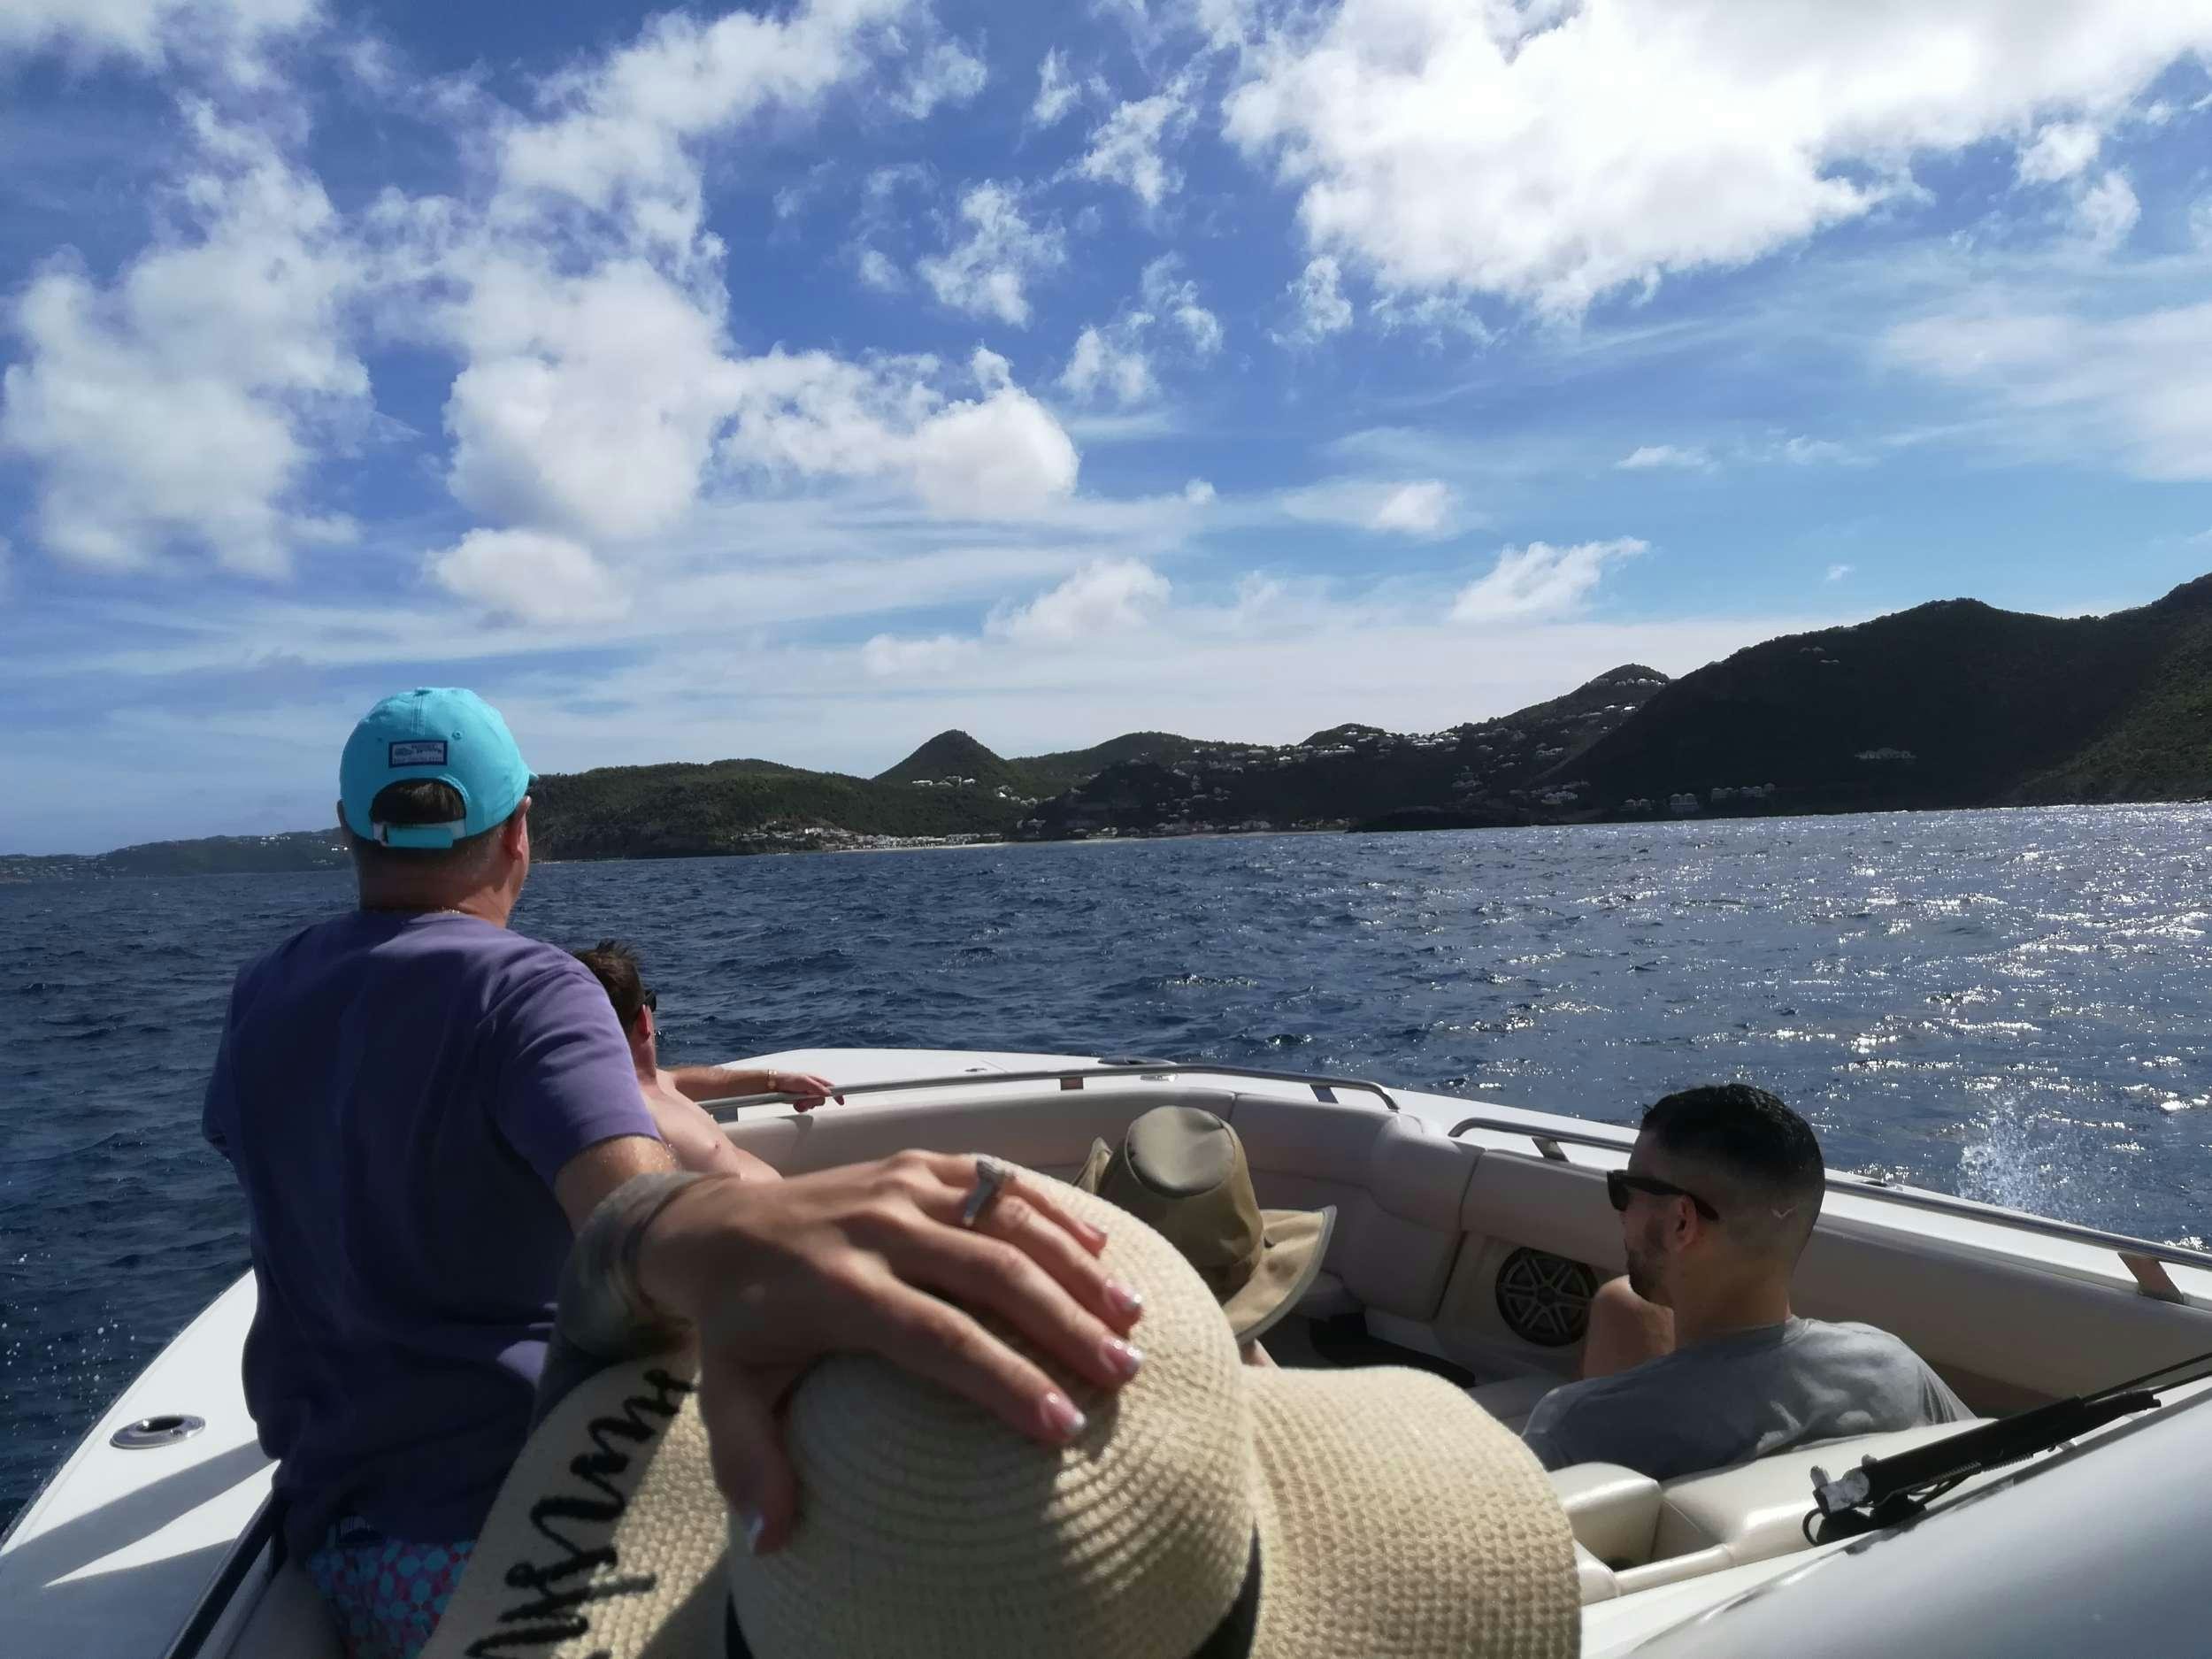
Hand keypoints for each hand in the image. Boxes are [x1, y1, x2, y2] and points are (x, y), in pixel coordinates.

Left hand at [635, 1151, 1145, 1552]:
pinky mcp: (918, 1163)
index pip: (939, 1337)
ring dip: (1076, 1266)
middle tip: (1123, 1374)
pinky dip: (1054, 1212)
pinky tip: (1100, 1253)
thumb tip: (774, 1541)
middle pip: (992, 1273)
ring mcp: (903, 1185)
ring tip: (1130, 1316)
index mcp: (839, 1289)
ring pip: (1007, 1217)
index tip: (1063, 1426)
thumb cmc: (736, 1323)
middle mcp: (879, 1227)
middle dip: (1065, 1324)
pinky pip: (998, 1179)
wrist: (712, 1223)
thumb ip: (749, 1464)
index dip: (1005, 1380)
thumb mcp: (726, 1394)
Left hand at [768, 1070, 841, 1109]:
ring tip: (797, 1101)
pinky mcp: (801, 1101)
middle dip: (813, 1102)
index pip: (831, 1088)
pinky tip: (795, 1104)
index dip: (837, 1095)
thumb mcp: (804, 1081)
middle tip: (804, 1100)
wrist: (775, 1085)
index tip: (840, 1102)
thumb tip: (828, 1093)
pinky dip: (801, 1108)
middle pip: (821, 1100)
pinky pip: (806, 1109)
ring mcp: (807, 1095)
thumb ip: (816, 1087)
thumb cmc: (789, 1079)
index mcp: (816, 1081)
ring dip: (806, 1105)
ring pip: (813, 1105)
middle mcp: (813, 1089)